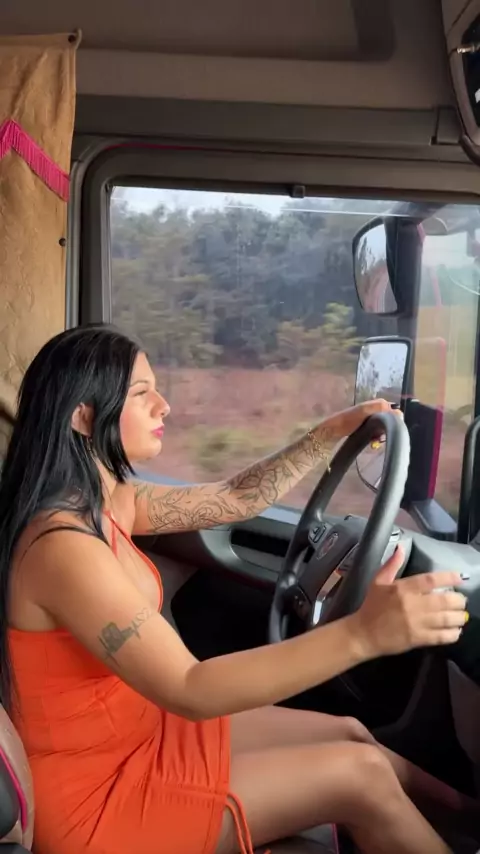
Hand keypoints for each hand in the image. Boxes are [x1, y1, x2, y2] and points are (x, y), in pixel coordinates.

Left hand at [338, 398, 401, 438]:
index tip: (390, 429)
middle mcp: (378, 410)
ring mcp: (374, 420)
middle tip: (380, 437)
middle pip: (391, 422)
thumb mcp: (366, 410)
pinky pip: (378, 435)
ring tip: (375, 441)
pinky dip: (377, 439)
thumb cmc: (350, 418)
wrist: (336, 429)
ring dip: (381, 436)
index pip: (396, 412)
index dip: (395, 421)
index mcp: (380, 403)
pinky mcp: (369, 429)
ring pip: (385, 429)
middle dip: (387, 430)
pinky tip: (372, 443)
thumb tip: (399, 413)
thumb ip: (382, 408)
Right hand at [348, 546, 467, 658]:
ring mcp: (416, 623)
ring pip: (445, 619)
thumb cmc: (371, 606)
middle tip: (462, 601)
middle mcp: (411, 604)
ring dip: (458, 618)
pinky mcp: (417, 639)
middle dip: (458, 601)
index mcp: (402, 588)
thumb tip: (401, 547)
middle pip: (443, 600)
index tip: (460, 577)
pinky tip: (456, 631)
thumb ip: (391, 565)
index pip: (430, 580)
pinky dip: (452, 634)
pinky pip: (440, 637)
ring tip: (462, 616)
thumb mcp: (378, 582)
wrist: (363, 634)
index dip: (448, 578)